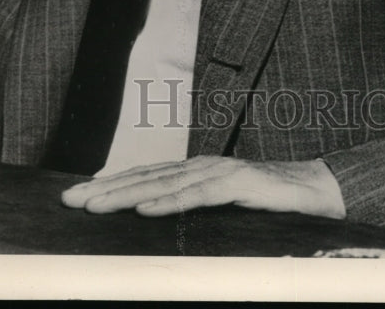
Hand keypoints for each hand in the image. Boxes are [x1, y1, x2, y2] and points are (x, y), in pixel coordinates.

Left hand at [61, 155, 345, 218]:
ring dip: (125, 195)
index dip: (111, 182)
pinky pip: (198, 196)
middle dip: (105, 189)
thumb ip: (194, 206)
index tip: (78, 193)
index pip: (145, 175)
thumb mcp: (223, 206)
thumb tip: (157, 219)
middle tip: (68, 200)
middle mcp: (202, 165)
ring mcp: (220, 172)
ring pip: (164, 184)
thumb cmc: (267, 201)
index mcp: (195, 169)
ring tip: (94, 205)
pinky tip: (144, 209)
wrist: (316, 190)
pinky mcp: (239, 185)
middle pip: (145, 177)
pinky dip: (169, 202)